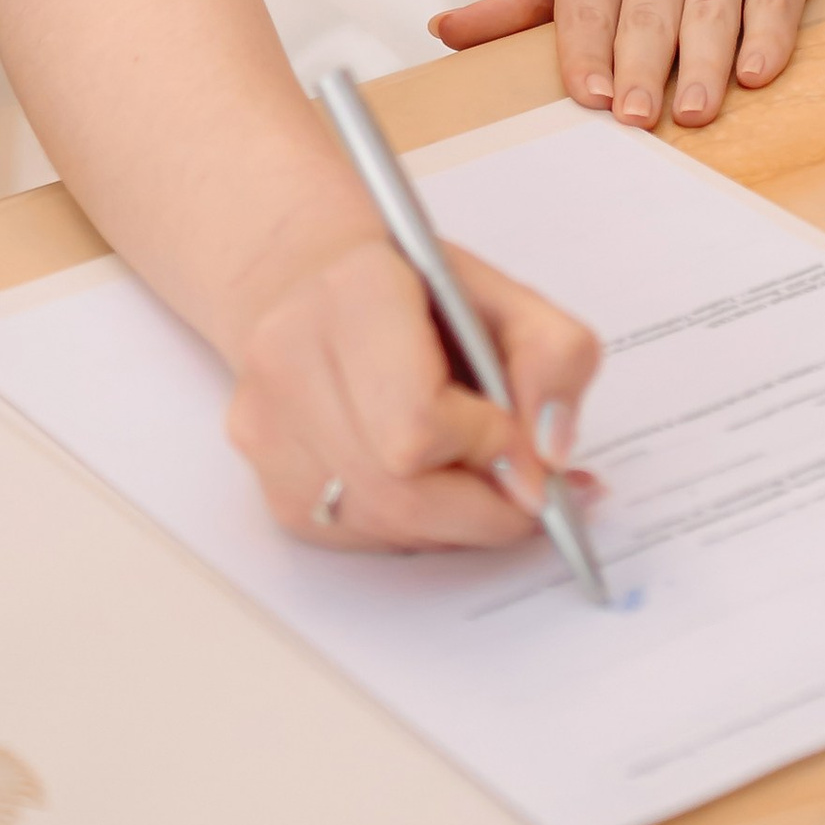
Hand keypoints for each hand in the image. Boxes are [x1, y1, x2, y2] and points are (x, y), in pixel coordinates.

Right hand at [225, 232, 599, 553]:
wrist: (318, 286)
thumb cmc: (417, 293)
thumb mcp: (510, 297)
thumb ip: (555, 358)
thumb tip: (550, 453)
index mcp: (353, 292)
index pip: (418, 422)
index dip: (489, 447)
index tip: (527, 442)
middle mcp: (290, 358)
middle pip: (401, 491)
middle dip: (484, 502)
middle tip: (526, 483)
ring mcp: (269, 427)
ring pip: (385, 524)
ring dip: (455, 519)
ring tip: (482, 474)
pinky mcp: (272, 482)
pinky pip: (362, 538)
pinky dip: (415, 525)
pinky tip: (430, 479)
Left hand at [433, 0, 824, 127]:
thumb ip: (518, 0)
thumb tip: (443, 33)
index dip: (587, 47)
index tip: (588, 95)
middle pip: (650, 10)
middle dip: (640, 64)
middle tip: (634, 118)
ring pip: (713, 7)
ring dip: (704, 61)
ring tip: (694, 112)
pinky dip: (769, 33)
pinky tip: (757, 71)